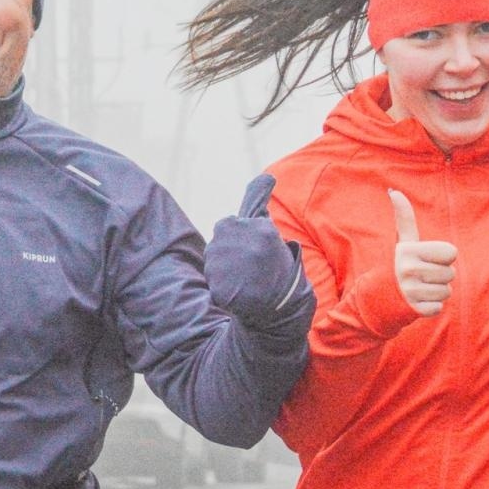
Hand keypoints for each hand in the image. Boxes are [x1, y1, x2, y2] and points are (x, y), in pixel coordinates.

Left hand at [206, 174, 302, 326]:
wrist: (276, 312)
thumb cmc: (278, 272)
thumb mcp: (272, 232)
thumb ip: (259, 203)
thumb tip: (266, 176)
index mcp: (259, 226)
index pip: (231, 224)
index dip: (240, 240)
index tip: (252, 254)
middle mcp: (240, 237)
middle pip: (219, 236)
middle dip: (228, 248)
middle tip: (248, 266)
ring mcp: (226, 259)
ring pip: (213, 255)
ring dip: (222, 266)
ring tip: (243, 280)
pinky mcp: (215, 280)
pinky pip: (211, 277)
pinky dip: (219, 285)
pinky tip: (236, 292)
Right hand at [388, 189, 456, 316]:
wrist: (379, 297)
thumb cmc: (399, 264)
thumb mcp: (402, 242)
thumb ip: (403, 218)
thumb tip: (394, 191)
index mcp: (409, 250)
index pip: (451, 252)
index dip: (443, 257)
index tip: (428, 258)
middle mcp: (408, 269)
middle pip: (450, 274)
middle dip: (440, 276)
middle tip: (422, 276)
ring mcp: (410, 291)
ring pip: (446, 292)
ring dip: (437, 292)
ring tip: (420, 289)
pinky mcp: (414, 309)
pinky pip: (438, 308)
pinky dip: (431, 307)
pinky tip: (418, 302)